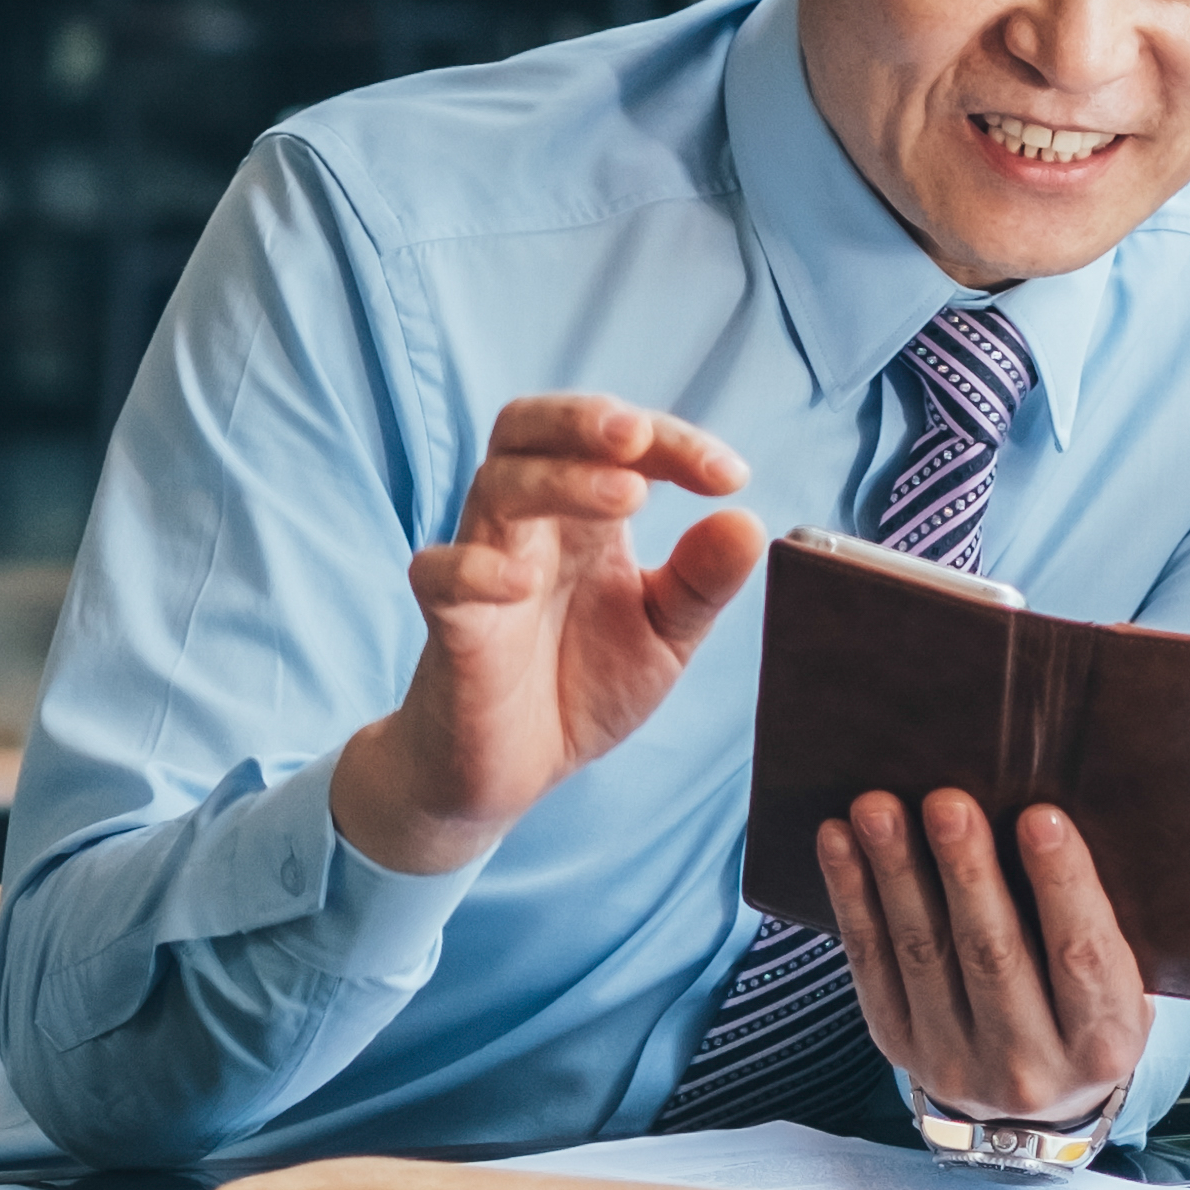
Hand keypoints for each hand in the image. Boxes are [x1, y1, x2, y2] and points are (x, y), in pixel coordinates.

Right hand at [329, 395, 763, 876]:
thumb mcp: (664, 635)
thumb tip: (749, 521)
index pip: (615, 441)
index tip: (730, 475)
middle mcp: (530, 525)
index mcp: (584, 515)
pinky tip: (523, 582)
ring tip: (628, 496)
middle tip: (639, 436)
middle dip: (582, 417)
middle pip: (528, 426)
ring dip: (560, 479)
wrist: (511, 772)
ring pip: (495, 486)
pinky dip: (476, 568)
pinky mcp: (449, 624)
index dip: (673, 443)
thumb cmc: (581, 685)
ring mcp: (483, 567)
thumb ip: (701, 582)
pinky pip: (439, 575)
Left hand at [816, 788, 1152, 1125]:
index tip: (1040, 817)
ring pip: (922, 954)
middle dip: (966, 871)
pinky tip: (838, 842)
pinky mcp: (900, 1046)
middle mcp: (1029, 1066)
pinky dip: (851, 898)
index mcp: (1102, 1044)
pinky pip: (870, 965)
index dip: (1061, 884)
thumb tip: (1045, 813)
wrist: (1032, 1101)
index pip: (1081, 955)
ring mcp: (956, 1062)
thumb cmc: (1085, 1008)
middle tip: (947, 802)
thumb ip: (1094, 920)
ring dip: (896, 873)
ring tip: (878, 809)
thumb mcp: (1122, 984)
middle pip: (992, 955)